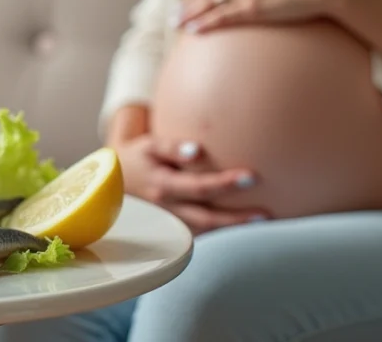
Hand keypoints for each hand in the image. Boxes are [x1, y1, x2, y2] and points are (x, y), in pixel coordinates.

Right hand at [114, 134, 268, 234]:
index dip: (224, 184)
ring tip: (263, 222)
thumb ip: (172, 147)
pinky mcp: (175, 228)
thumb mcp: (150, 146)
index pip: (198, 187)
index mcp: (164, 187)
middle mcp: (169, 209)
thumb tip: (197, 150)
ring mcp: (172, 222)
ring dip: (234, 229)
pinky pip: (202, 235)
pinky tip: (245, 229)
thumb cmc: (140, 157)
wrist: (115, 181)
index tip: (252, 177)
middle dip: (237, 218)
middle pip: (207, 217)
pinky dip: (223, 233)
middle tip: (265, 213)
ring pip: (206, 231)